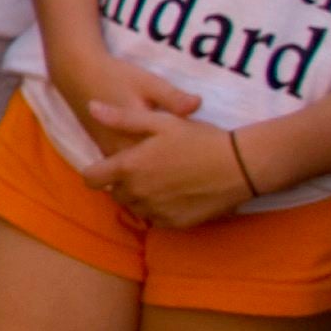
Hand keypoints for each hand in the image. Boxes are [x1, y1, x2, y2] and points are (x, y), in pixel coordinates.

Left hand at [82, 101, 261, 228]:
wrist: (239, 166)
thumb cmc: (199, 139)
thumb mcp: (160, 122)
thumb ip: (122, 118)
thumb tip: (90, 107)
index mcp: (129, 167)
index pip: (91, 179)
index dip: (97, 172)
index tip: (110, 165)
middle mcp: (138, 193)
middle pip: (114, 193)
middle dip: (122, 182)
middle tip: (145, 167)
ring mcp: (156, 211)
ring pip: (134, 207)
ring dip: (140, 196)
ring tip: (163, 178)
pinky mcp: (174, 223)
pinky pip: (155, 218)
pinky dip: (159, 208)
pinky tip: (176, 192)